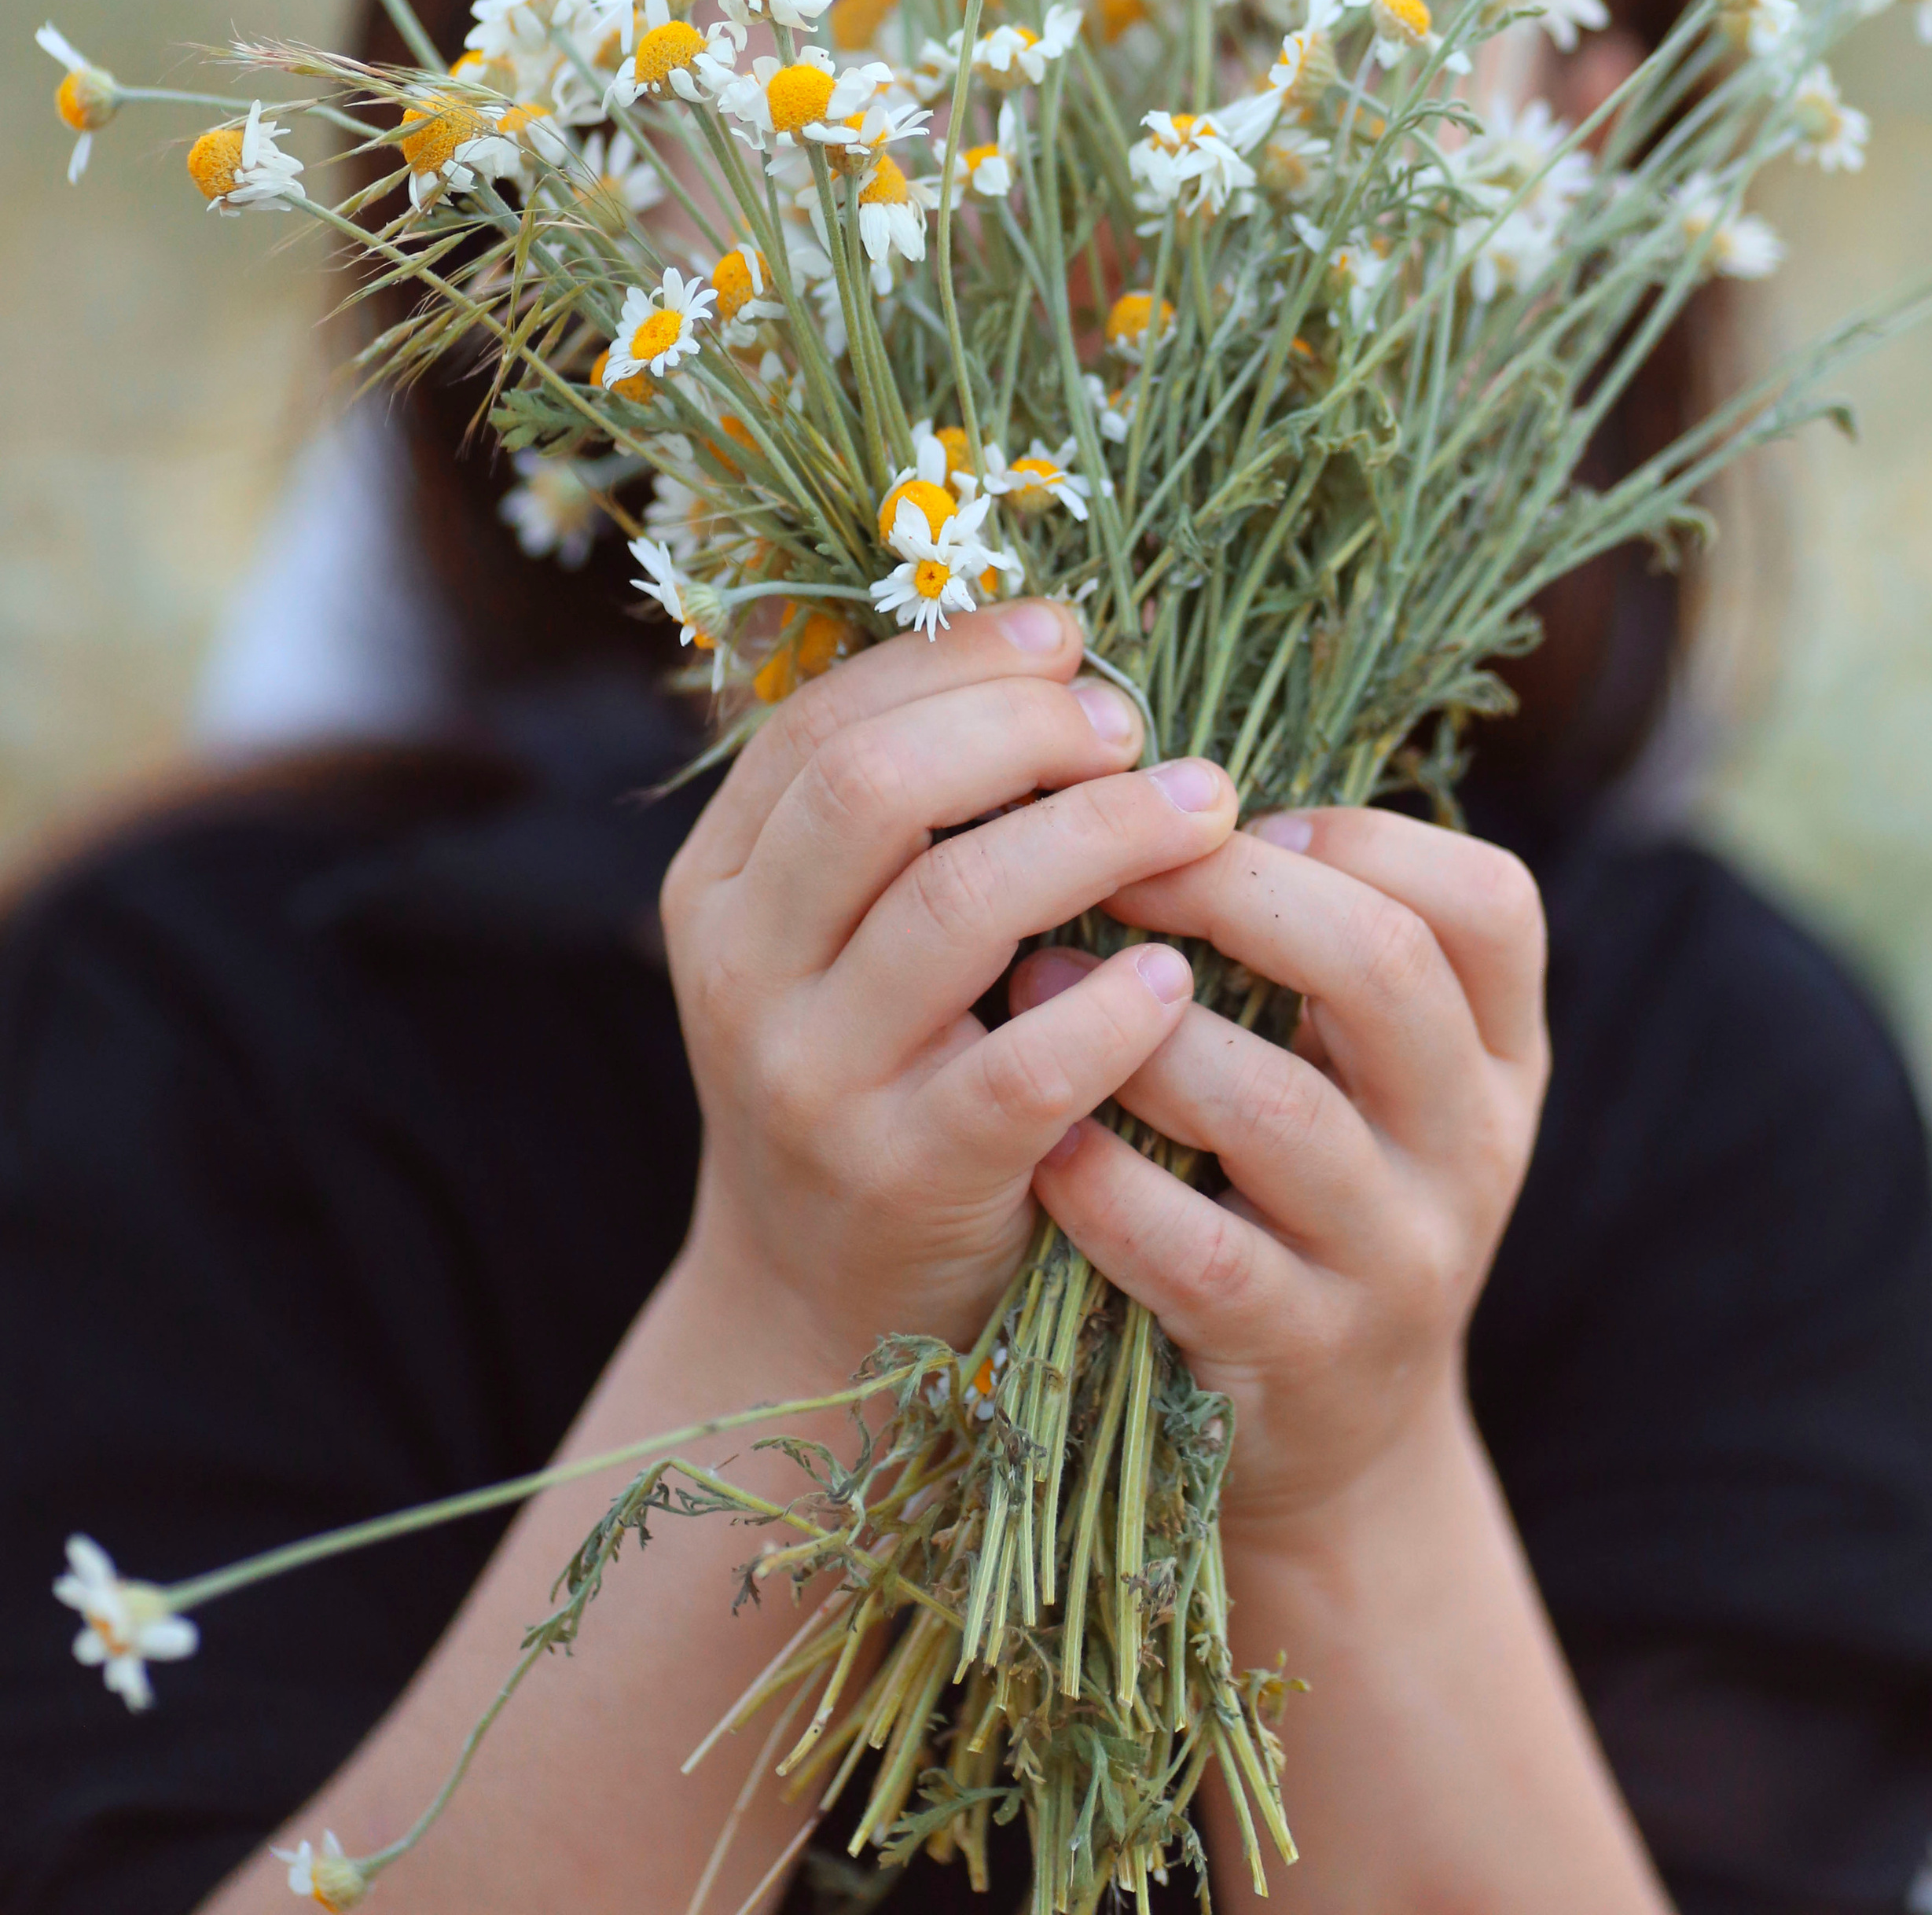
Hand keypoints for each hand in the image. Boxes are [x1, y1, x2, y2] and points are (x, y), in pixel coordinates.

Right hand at [659, 600, 1238, 1375]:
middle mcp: (741, 971)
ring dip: (1098, 837)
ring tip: (1201, 812)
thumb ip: (903, 815)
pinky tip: (1179, 976)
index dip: (953, 660)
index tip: (1068, 637)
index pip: (822, 722)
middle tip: (1133, 730)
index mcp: (720, 884)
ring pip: (955, 906)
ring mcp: (812, 1080)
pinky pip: (1020, 1069)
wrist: (819, 1304)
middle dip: (1023, 728)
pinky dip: (1112, 1008)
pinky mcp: (903, 1178)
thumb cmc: (872, 1073)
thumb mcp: (836, 941)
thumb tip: (1052, 652)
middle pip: (875, 787)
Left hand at [1012, 806, 1547, 1536]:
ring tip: (1036, 973)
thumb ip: (1311, 944)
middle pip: (1384, 968)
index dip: (1357, 833)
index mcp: (1495, 1054)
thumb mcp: (1364, 1073)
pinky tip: (1037, 1135)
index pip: (1488, 901)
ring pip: (1279, 1108)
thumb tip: (1163, 777)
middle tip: (1112, 864)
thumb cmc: (1309, 1195)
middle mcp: (1470, 1148)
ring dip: (1138, 1032)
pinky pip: (1198, 1253)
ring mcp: (1396, 1260)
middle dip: (1231, 892)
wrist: (1332, 1446)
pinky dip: (1105, 1182)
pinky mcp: (1299, 1358)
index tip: (1228, 816)